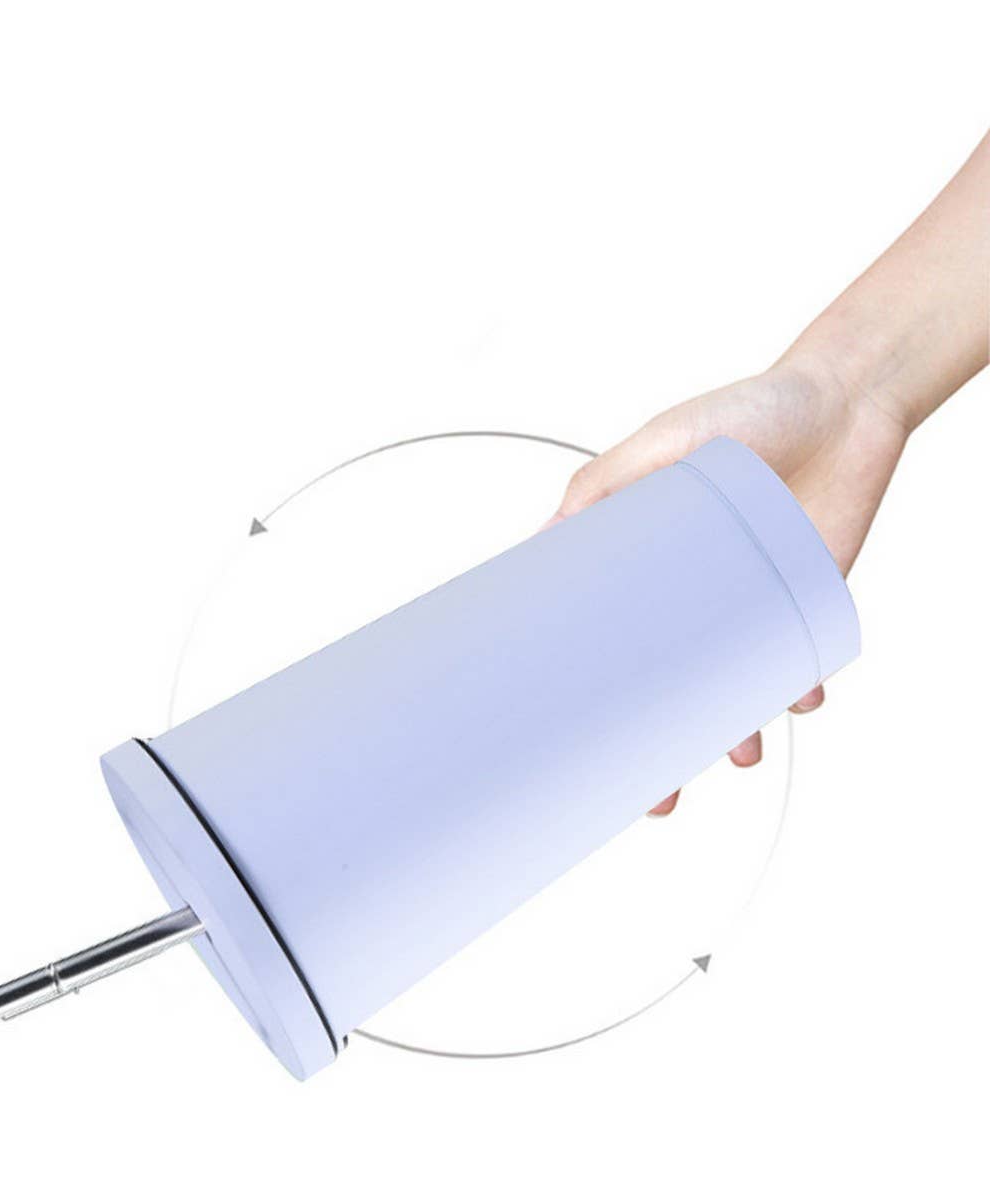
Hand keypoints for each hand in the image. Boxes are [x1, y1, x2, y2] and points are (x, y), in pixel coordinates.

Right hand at [550, 358, 909, 814]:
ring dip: (735, 731)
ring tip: (738, 757)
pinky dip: (799, 686)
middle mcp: (695, 594)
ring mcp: (749, 603)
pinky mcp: (803, 601)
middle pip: (672, 685)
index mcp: (650, 564)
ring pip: (735, 688)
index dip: (595, 689)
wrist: (844, 402)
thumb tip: (545, 541)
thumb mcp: (661, 442)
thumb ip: (602, 486)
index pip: (613, 638)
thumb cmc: (746, 411)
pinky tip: (799, 698)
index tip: (574, 735)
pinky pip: (797, 661)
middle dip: (666, 747)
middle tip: (653, 794)